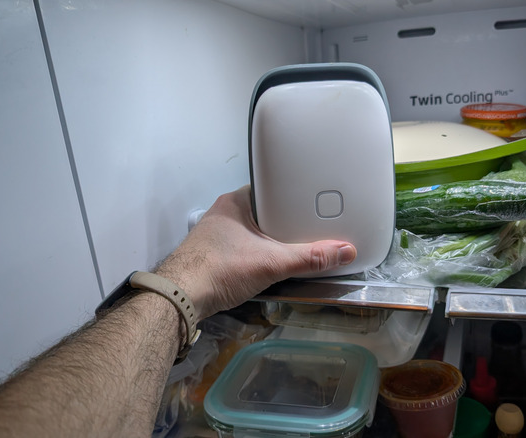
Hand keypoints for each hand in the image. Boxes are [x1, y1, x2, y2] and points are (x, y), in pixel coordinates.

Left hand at [155, 185, 356, 319]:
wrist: (179, 298)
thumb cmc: (220, 269)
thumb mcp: (272, 263)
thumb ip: (310, 258)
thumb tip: (346, 251)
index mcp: (236, 201)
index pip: (271, 188)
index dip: (292, 195)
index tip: (312, 204)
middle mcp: (224, 214)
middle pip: (264, 212)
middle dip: (285, 222)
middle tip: (309, 228)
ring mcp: (215, 235)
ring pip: (252, 232)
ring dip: (270, 240)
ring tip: (295, 248)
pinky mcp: (211, 255)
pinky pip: (242, 248)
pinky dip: (257, 254)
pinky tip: (268, 265)